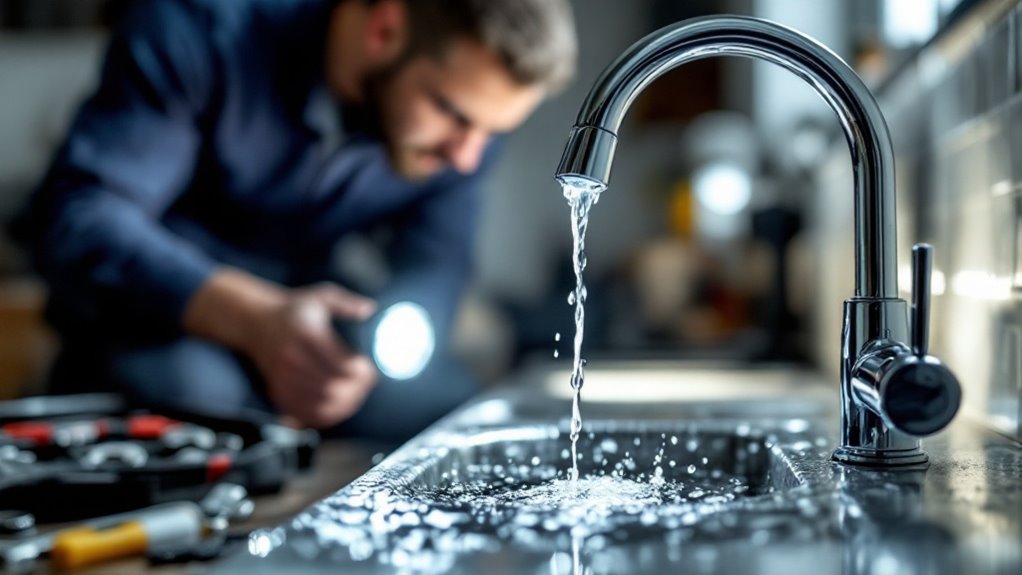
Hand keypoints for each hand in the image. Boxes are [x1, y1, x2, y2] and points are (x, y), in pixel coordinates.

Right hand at [184, 271, 378, 427]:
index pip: (340, 364)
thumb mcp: (321, 297)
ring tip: (356, 394)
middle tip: (367, 383)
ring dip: (344, 404)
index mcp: (306, 334)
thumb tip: (370, 309)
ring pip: (320, 404)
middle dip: (356, 389)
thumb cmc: (294, 309)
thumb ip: (347, 303)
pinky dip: (323, 416)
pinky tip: (337, 408)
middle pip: (332, 387)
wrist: (255, 321)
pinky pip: (303, 414)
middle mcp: (292, 358)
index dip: (361, 371)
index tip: (369, 367)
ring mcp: (282, 377)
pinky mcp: (276, 391)